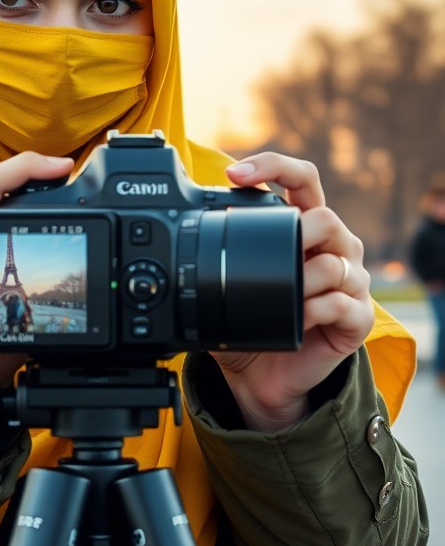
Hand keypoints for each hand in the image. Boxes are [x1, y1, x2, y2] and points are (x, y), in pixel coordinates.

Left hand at [211, 152, 373, 430]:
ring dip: (302, 280)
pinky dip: (316, 309)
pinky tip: (300, 318)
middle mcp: (334, 249)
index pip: (302, 179)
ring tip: (281, 297)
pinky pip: (343, 302)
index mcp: (306, 229)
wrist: (263, 378)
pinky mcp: (358, 318)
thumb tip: (186, 223)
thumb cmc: (251, 323)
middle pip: (326, 218)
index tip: (234, 174)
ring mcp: (350, 283)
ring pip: (335, 262)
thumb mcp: (233, 282)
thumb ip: (223, 252)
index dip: (273, 167)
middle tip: (269, 254)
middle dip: (294, 233)